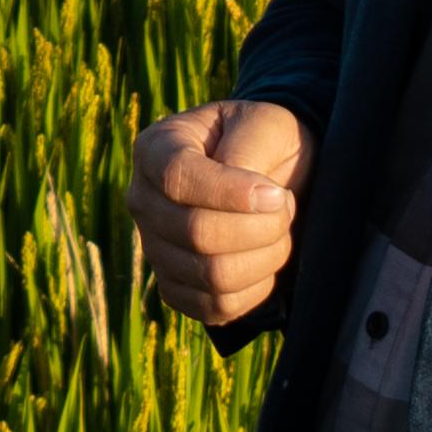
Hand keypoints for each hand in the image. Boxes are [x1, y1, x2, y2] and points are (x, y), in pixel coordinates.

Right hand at [127, 98, 305, 327]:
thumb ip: (250, 149)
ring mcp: (154, 248)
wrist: (271, 177)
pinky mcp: (175, 289)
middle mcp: (143, 201)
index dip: (231, 193)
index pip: (178, 178)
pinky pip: (216, 306)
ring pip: (211, 274)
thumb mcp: (266, 125)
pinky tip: (267, 259)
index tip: (277, 194)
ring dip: (265, 257)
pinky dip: (256, 288)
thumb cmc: (265, 141)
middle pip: (196, 232)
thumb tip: (249, 197)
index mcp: (155, 150)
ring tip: (281, 231)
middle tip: (287, 207)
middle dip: (260, 227)